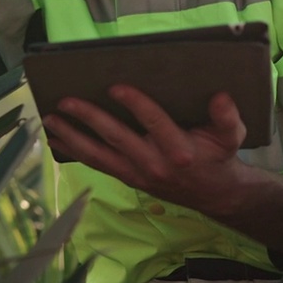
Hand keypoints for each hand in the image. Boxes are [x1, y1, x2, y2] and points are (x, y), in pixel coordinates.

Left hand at [41, 86, 248, 215]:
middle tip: (65, 102)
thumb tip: (221, 96)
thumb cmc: (219, 156)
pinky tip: (57, 139)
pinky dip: (75, 151)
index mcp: (179, 150)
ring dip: (72, 137)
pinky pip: (97, 164)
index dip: (134, 104)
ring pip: (99, 155)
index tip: (115, 87)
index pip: (153, 122)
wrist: (214, 194)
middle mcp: (154, 163)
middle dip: (88, 119)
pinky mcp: (127, 177)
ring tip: (49, 120)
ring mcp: (137, 173)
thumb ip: (228, 117)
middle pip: (116, 137)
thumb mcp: (232, 136)